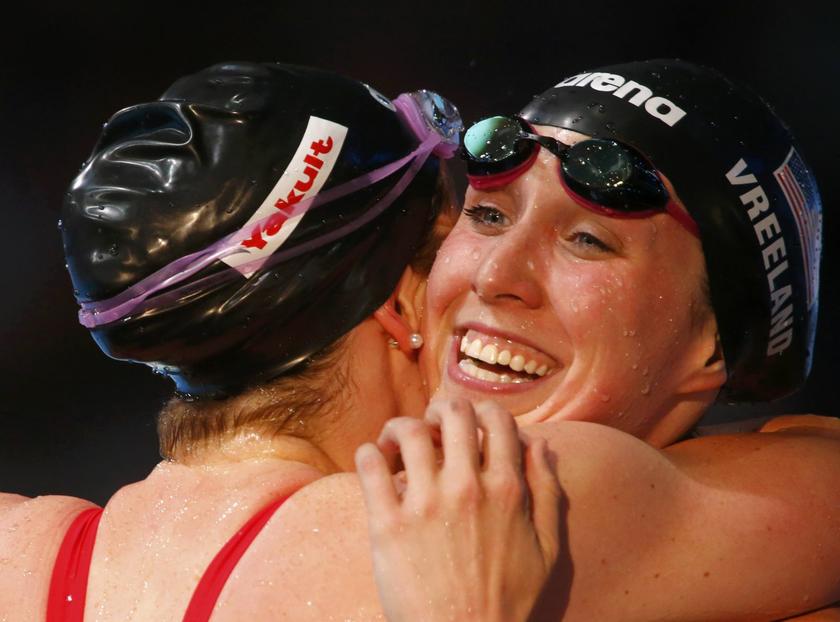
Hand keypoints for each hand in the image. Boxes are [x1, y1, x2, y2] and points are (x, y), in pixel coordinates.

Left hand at [355, 398, 561, 621]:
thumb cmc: (508, 601)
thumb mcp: (548, 549)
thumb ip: (547, 490)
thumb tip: (541, 442)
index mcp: (507, 490)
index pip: (497, 419)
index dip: (482, 410)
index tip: (468, 422)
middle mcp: (467, 488)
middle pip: (452, 412)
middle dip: (440, 409)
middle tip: (430, 427)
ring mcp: (425, 505)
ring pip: (408, 431)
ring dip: (400, 428)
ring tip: (395, 444)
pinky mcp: (388, 525)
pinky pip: (369, 466)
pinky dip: (368, 453)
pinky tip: (373, 462)